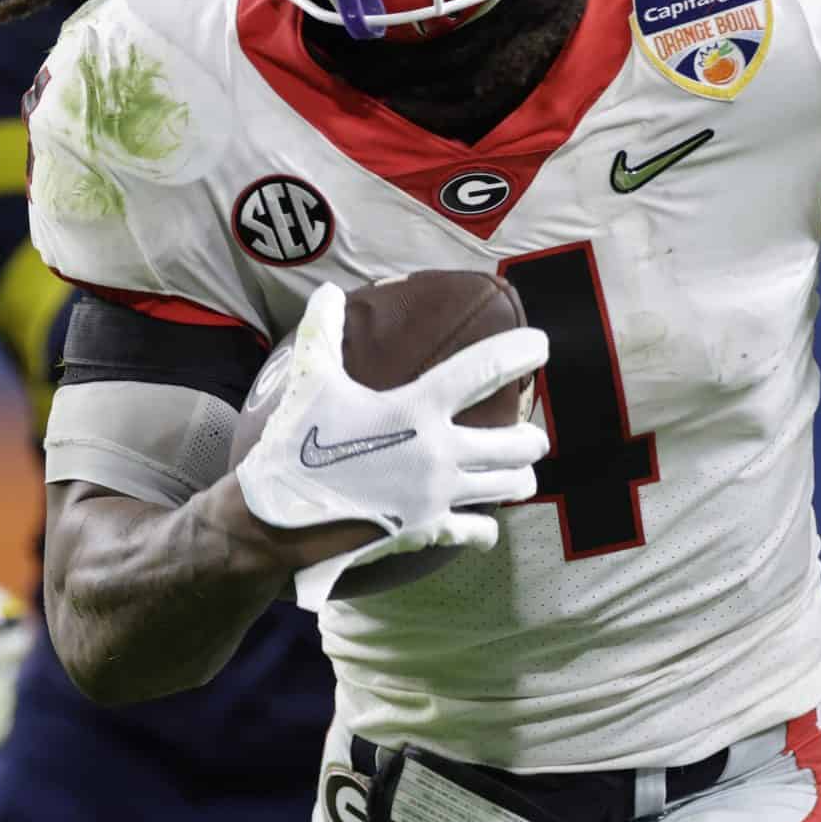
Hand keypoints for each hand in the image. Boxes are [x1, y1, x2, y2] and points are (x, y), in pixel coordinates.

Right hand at [235, 283, 549, 609]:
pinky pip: (476, 531)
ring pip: (509, 487)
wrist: (278, 518)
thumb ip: (323, 332)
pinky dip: (484, 528)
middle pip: (517, 443)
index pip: (483, 370)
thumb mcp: (309, 381)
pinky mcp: (427, 531)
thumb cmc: (297, 443)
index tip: (542, 345)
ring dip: (521, 477)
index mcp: (416, 408)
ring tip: (521, 472)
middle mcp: (438, 452)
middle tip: (531, 433)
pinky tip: (482, 524)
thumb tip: (326, 290)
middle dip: (531, 437)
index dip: (519, 352)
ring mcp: (437, 495)